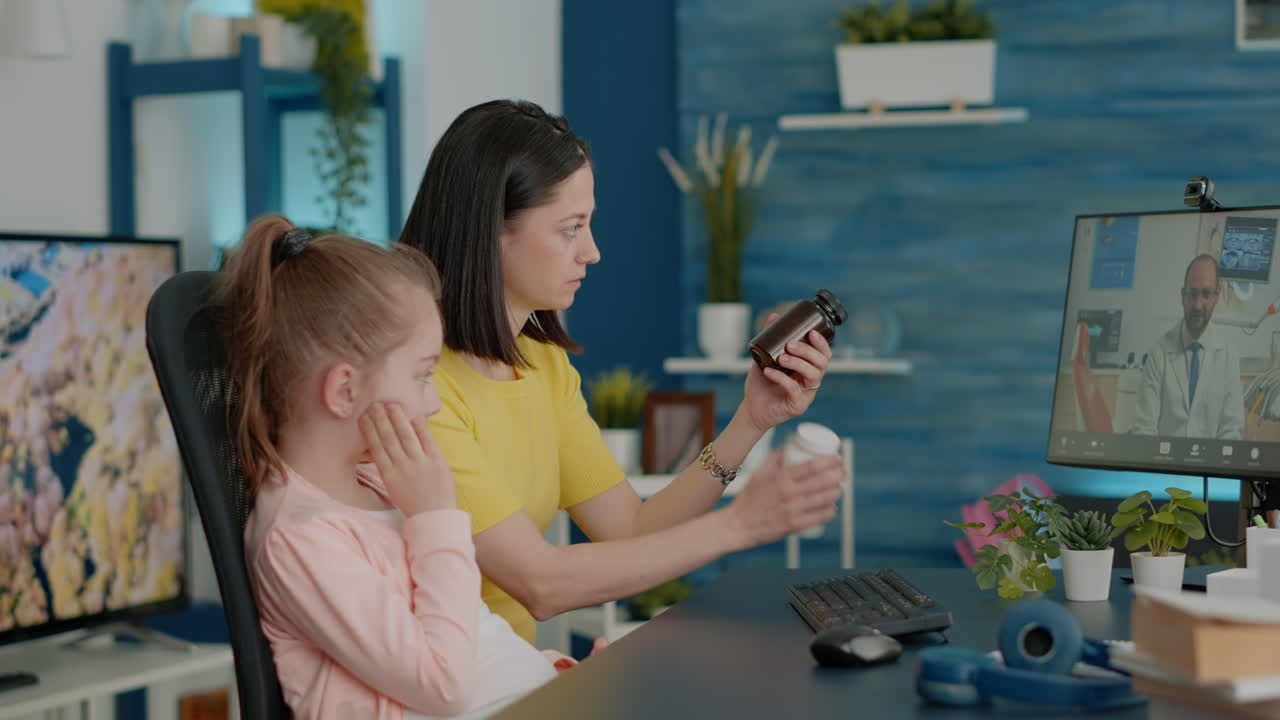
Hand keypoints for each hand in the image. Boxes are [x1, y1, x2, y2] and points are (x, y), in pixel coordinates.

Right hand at [358, 403, 455, 515]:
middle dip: (380, 419)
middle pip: (388, 438)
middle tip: (374, 404)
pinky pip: (427, 440)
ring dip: (398, 418)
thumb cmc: (413, 503)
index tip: (364, 416)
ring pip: (406, 436)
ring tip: (392, 405)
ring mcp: (420, 463)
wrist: (434, 516)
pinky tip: (415, 417)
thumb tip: (380, 447)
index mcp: (389, 475)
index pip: (376, 447)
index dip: (369, 430)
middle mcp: (402, 466)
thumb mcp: (393, 487)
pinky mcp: (437, 462)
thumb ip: (388, 467)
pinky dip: (421, 428)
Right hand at [724, 449, 843, 547]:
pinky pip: (821, 517)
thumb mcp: (759, 473)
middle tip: (843, 472)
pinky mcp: (795, 526)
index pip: (812, 465)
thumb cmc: (748, 498)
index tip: (838, 458)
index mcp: (781, 477)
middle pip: (824, 480)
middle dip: (839, 474)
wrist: (738, 525)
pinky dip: (830, 511)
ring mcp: (793, 510)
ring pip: (826, 498)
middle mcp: (788, 493)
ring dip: (837, 491)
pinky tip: (832, 507)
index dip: (830, 460)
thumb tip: (789, 445)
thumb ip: (774, 458)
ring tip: (838, 488)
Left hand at [743, 323, 832, 431]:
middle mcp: (811, 381)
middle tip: (791, 345)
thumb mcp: (765, 358)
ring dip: (798, 363)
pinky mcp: (797, 406)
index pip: (824, 355)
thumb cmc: (762, 384)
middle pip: (822, 364)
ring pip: (813, 375)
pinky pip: (794, 389)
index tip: (811, 332)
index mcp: (808, 369)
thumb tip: (774, 316)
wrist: (751, 408)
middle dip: (808, 351)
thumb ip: (770, 340)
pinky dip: (781, 378)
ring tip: (781, 358)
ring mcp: (806, 394)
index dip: (822, 343)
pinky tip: (769, 371)